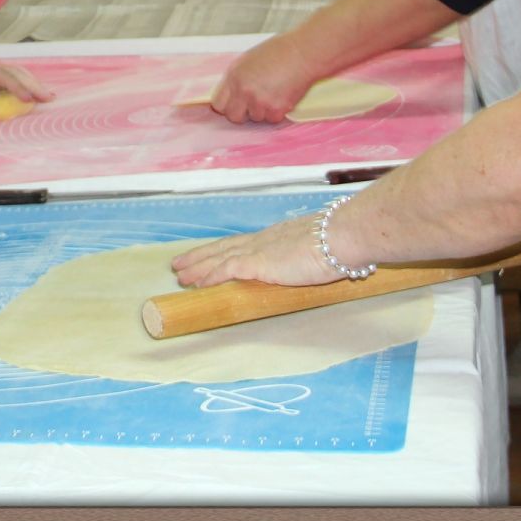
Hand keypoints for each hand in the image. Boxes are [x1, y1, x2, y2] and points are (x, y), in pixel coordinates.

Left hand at [0, 51, 53, 101]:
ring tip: (49, 95)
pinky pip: (16, 75)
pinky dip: (28, 81)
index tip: (29, 99)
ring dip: (35, 83)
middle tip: (50, 98)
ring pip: (20, 73)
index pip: (5, 78)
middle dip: (35, 86)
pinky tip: (35, 90)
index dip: (18, 88)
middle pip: (19, 74)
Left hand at [170, 213, 339, 287]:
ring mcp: (259, 250)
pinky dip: (210, 276)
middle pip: (223, 247)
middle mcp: (263, 240)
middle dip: (200, 256)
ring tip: (180, 274)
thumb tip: (311, 268)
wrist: (341, 237)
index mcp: (276, 237)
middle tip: (179, 264)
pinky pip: (226, 270)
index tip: (207, 254)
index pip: (241, 243)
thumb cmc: (338, 245)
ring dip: (198, 266)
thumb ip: (306, 259)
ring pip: (219, 257)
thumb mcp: (317, 251)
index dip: (221, 249)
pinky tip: (197, 284)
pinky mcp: (258, 262)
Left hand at [209, 34, 315, 122]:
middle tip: (254, 104)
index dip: (227, 105)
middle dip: (242, 113)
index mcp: (234, 75)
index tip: (233, 104)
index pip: (218, 103)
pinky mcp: (276, 109)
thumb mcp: (249, 60)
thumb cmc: (280, 51)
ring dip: (264, 110)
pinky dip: (279, 111)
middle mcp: (244, 90)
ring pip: (256, 118)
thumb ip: (238, 77)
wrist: (304, 53)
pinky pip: (273, 119)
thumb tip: (231, 93)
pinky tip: (284, 95)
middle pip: (233, 116)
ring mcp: (259, 101)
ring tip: (274, 91)